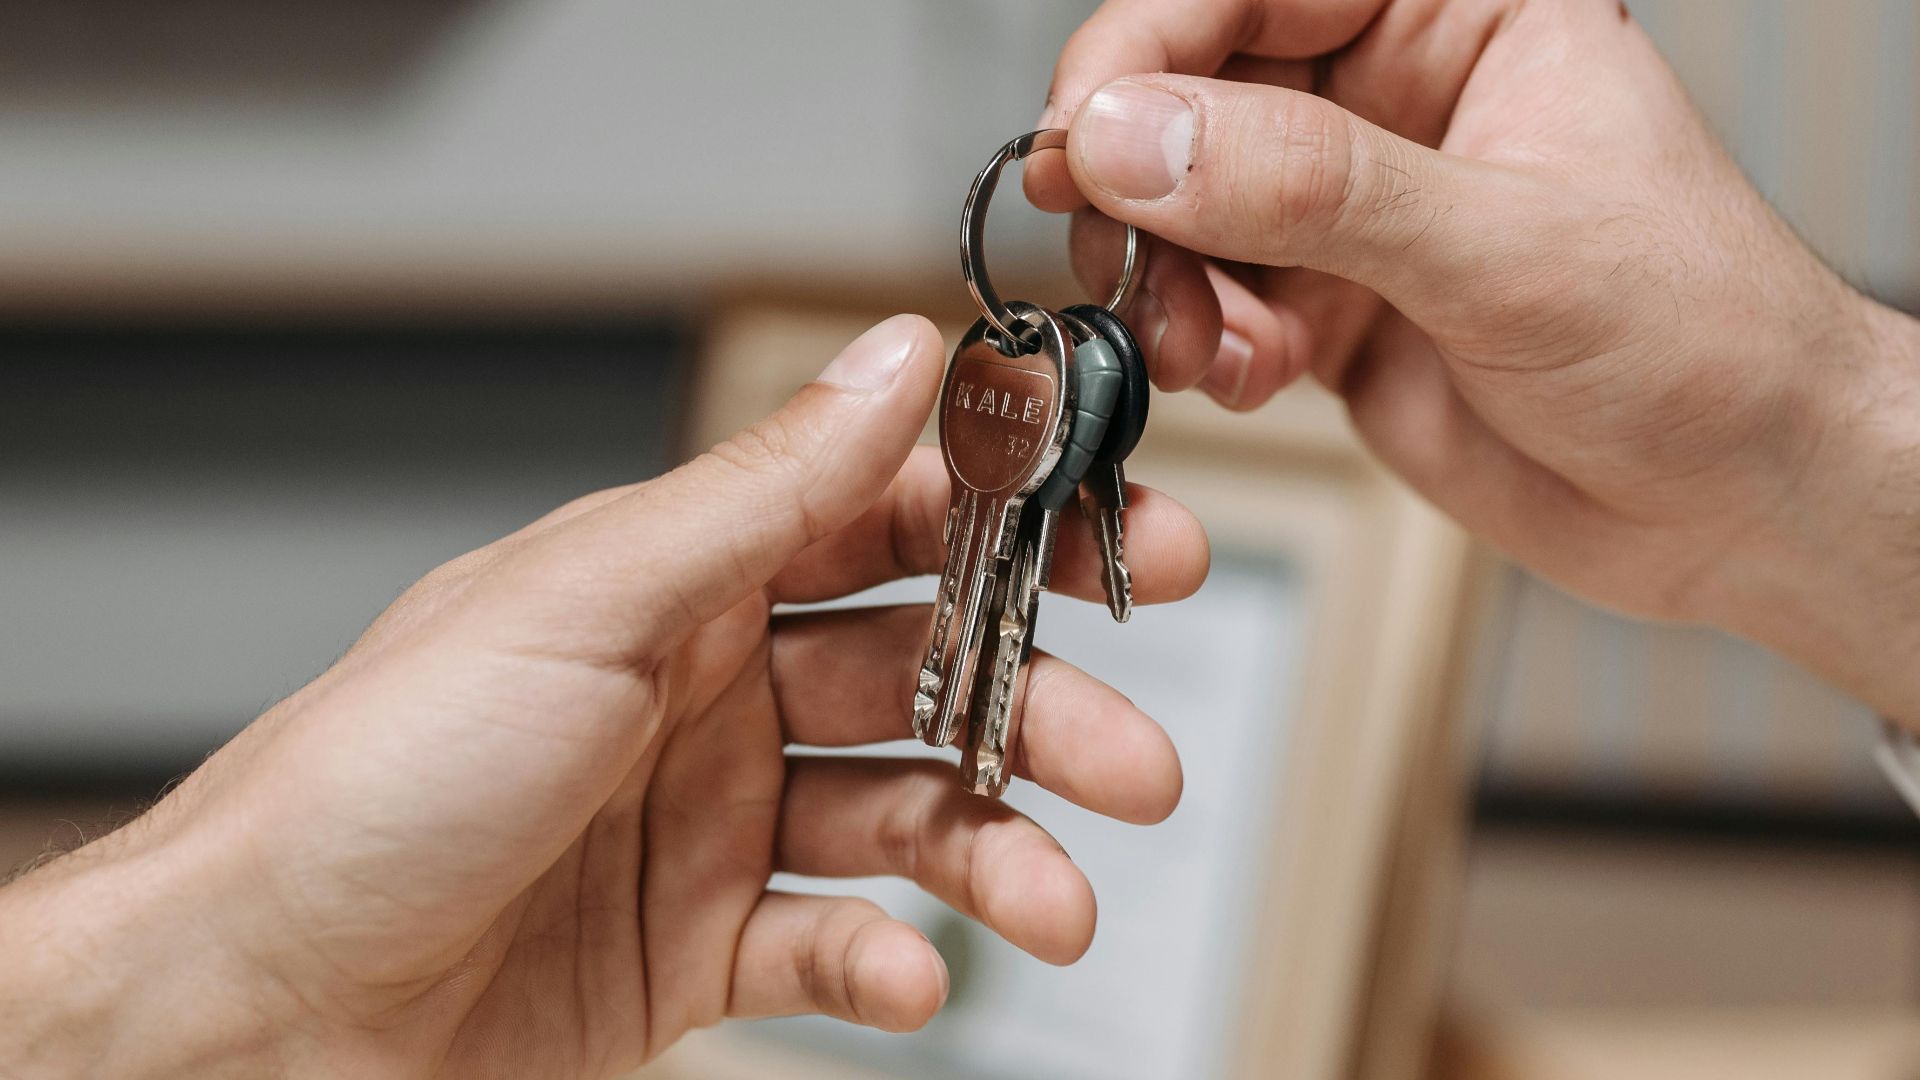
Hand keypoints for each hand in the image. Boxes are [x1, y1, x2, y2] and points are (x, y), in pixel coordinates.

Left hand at [0, 316, 1207, 1078]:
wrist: (259, 1003)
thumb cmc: (376, 777)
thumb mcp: (587, 597)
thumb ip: (763, 486)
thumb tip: (894, 355)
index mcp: (679, 580)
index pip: (883, 524)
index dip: (1015, 527)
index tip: (1132, 540)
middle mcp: (706, 693)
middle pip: (919, 680)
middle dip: (1038, 712)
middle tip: (1132, 757)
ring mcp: (706, 824)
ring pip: (899, 820)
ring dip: (996, 854)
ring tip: (1059, 900)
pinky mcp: (693, 950)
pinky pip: (829, 947)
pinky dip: (887, 964)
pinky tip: (912, 975)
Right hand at [1027, 0, 1919, 718]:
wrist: (1735, 502)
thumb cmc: (1701, 339)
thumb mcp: (1504, 247)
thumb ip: (1312, 186)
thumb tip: (1138, 135)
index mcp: (1457, 15)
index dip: (1148, 44)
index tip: (1085, 130)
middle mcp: (1390, 97)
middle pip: (1191, 91)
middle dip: (1141, 178)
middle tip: (1120, 249)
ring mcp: (1352, 208)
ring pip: (1181, 204)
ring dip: (1164, 279)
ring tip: (1201, 342)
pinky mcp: (1327, 305)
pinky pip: (1210, 302)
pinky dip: (1202, 344)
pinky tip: (1251, 375)